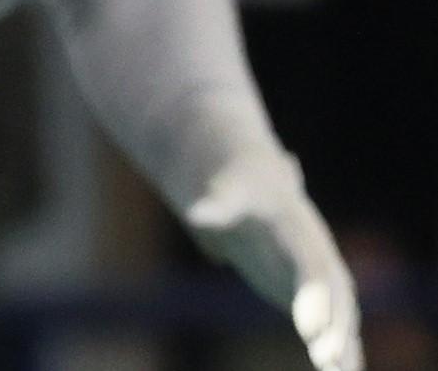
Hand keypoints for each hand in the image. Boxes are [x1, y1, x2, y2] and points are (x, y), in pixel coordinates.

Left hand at [186, 156, 363, 370]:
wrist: (255, 185)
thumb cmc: (239, 189)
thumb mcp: (230, 193)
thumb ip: (217, 206)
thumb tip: (194, 215)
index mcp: (305, 236)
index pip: (314, 272)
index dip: (315, 299)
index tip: (309, 330)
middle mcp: (322, 262)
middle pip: (336, 302)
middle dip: (336, 332)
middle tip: (328, 363)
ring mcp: (320, 283)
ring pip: (340, 321)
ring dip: (343, 350)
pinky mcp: (310, 299)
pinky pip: (329, 331)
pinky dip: (337, 355)